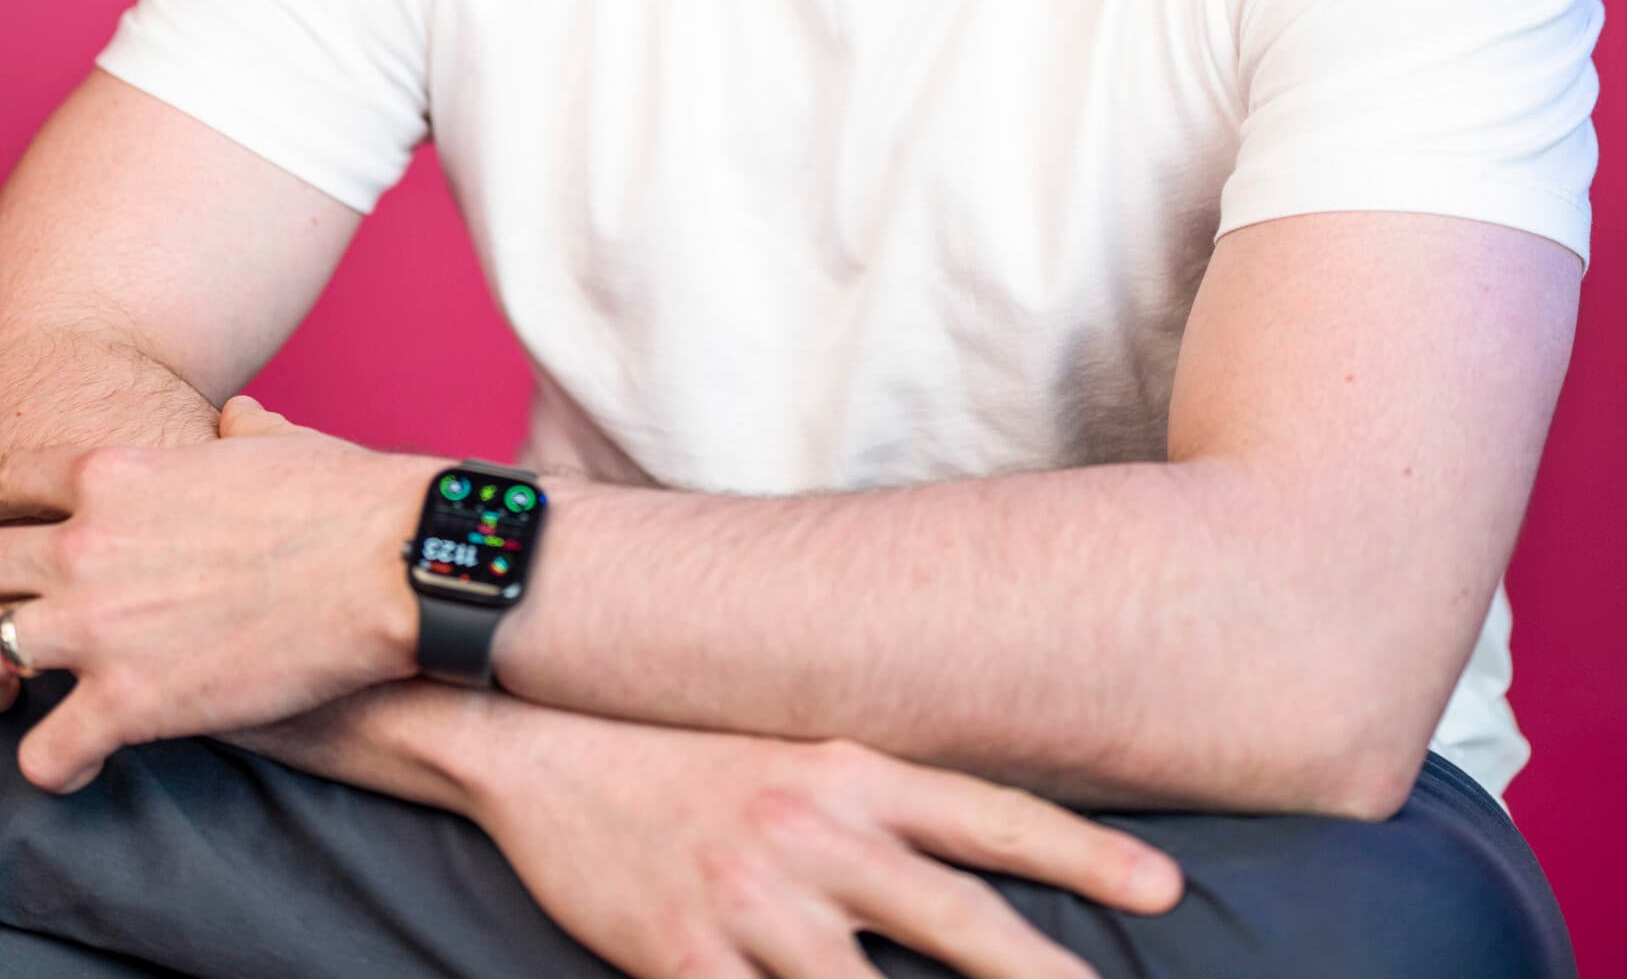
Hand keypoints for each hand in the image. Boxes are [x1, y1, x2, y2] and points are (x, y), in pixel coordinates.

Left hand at [0, 395, 431, 791]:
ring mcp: (98, 626)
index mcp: (112, 472)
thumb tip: (237, 419)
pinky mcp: (129, 704)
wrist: (394, 563)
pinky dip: (49, 768)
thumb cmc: (347, 499)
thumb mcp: (275, 441)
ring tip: (5, 704)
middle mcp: (83, 543)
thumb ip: (234, 432)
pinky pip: (40, 755)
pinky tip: (79, 765)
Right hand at [464, 704, 1183, 978]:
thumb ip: (876, 804)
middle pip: (956, 917)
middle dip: (1045, 975)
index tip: (1164, 887)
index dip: (1080, 854)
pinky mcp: (689, 959)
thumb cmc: (682, 756)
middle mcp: (816, 829)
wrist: (544, 753)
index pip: (988, 815)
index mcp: (848, 769)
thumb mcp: (792, 754)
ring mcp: (753, 900)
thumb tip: (964, 854)